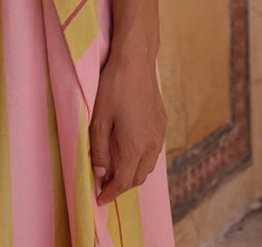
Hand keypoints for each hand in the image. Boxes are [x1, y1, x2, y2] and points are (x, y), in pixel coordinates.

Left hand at [89, 47, 166, 204]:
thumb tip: (100, 173)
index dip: (110, 193)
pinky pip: (153, 151)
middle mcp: (151, 144)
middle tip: (103, 184)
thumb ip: (98, 149)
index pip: (123, 181)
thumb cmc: (114, 87)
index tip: (99, 199)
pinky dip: (141, 159)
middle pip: (138, 177)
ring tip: (114, 169)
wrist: (136, 61)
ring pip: (147, 166)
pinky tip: (128, 150)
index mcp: (135, 146)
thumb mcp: (99, 118)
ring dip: (132, 173)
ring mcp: (159, 134)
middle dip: (121, 186)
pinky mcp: (162, 123)